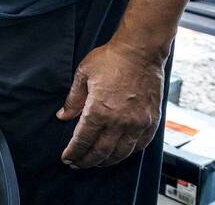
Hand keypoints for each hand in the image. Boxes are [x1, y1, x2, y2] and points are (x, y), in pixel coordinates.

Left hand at [57, 41, 165, 167]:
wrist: (140, 51)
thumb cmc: (111, 59)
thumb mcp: (83, 75)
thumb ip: (73, 99)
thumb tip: (63, 116)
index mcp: (99, 110)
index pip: (83, 140)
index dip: (73, 152)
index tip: (66, 158)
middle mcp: (120, 121)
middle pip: (101, 152)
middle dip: (87, 161)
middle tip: (78, 164)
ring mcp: (138, 123)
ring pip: (121, 153)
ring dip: (106, 161)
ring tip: (96, 162)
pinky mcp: (151, 121)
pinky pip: (139, 145)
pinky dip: (128, 153)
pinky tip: (120, 153)